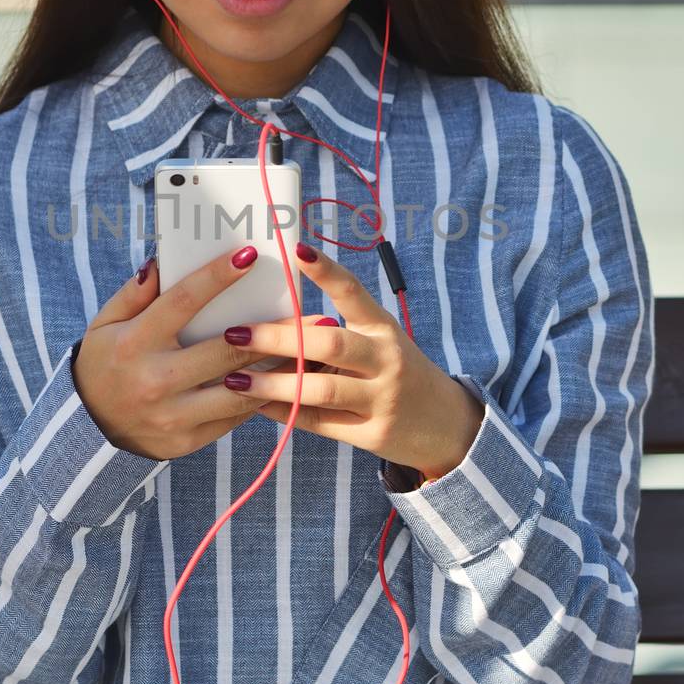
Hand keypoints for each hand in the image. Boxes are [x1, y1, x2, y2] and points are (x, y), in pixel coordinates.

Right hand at [72, 245, 341, 462]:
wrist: (88, 428)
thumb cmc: (103, 363)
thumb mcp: (104, 324)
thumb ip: (133, 293)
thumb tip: (162, 262)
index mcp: (136, 342)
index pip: (183, 301)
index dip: (217, 276)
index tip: (250, 255)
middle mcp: (156, 378)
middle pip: (227, 349)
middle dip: (273, 330)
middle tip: (311, 314)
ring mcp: (173, 414)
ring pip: (241, 389)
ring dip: (280, 369)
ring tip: (312, 351)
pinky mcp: (186, 440)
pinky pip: (233, 416)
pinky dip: (261, 396)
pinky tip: (287, 380)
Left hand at [219, 243, 486, 478]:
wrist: (448, 426)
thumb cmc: (398, 375)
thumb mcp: (380, 345)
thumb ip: (338, 334)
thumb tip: (273, 321)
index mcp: (383, 327)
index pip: (354, 292)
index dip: (326, 271)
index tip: (297, 250)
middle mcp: (386, 358)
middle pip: (328, 342)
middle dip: (277, 338)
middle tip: (236, 334)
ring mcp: (382, 398)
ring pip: (321, 388)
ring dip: (273, 384)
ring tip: (235, 380)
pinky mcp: (374, 433)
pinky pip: (321, 423)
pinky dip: (286, 414)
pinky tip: (256, 407)